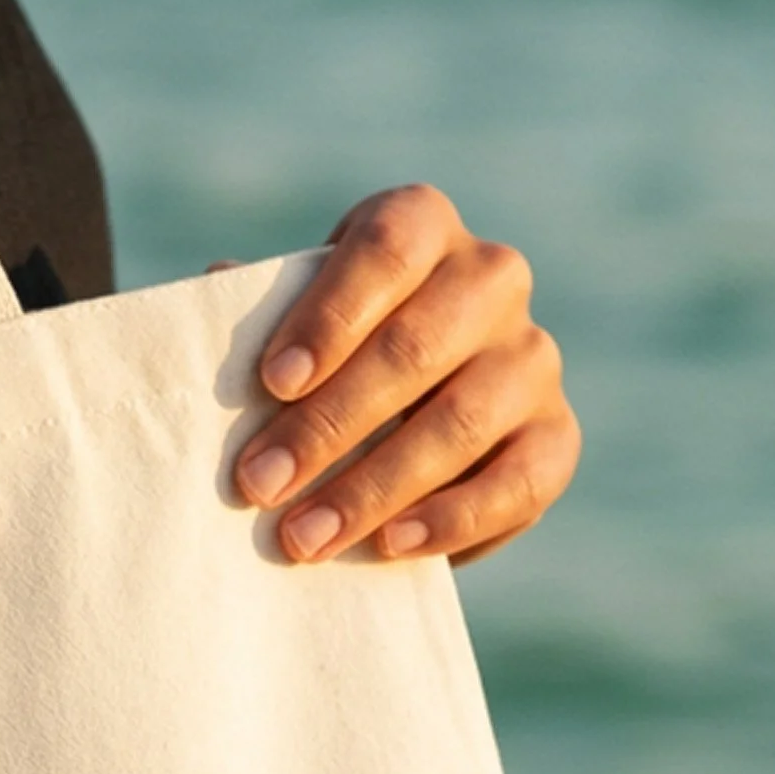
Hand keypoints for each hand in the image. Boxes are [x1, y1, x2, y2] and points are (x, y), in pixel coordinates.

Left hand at [230, 183, 581, 566]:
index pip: (386, 250)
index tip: (272, 382)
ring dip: (373, 488)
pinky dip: (453, 520)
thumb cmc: (321, 359)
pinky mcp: (555, 437)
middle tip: (258, 485)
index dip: (330, 314)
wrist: (394, 422)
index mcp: (421, 227)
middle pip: (416, 345)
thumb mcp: (289, 325)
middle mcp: (491, 278)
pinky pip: (518, 482)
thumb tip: (218, 288)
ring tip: (303, 537)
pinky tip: (390, 546)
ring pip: (462, 421)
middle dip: (328, 425)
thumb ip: (258, 317)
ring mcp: (532, 357)